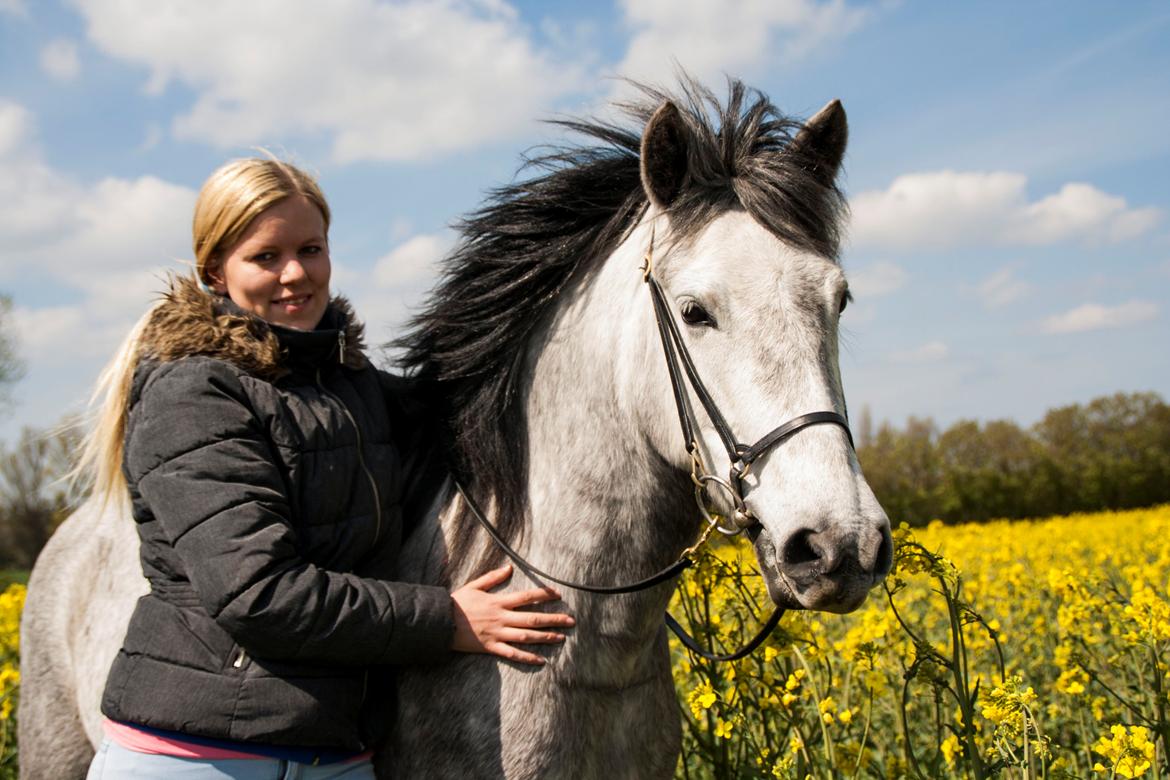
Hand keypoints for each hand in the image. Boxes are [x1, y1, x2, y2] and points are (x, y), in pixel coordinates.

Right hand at [450, 563, 574, 664]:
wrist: (440, 622)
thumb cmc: (457, 603)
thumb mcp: (474, 586)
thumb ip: (493, 577)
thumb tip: (509, 568)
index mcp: (498, 602)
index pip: (526, 597)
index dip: (543, 595)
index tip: (558, 595)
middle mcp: (501, 618)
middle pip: (532, 618)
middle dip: (553, 619)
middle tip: (571, 621)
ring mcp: (497, 634)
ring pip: (526, 636)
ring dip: (545, 637)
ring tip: (561, 638)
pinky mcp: (491, 648)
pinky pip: (512, 654)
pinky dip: (527, 658)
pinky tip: (541, 661)